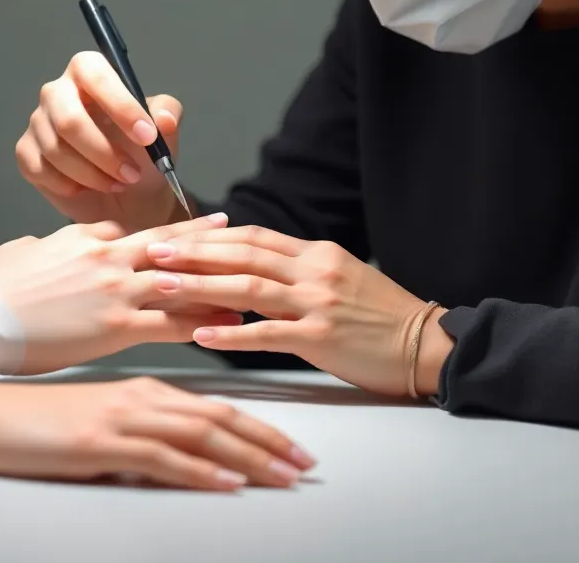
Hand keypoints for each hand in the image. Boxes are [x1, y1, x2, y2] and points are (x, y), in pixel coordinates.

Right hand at [0, 215, 241, 375]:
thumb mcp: (27, 249)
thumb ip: (58, 244)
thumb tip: (64, 243)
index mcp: (87, 237)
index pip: (139, 232)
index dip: (173, 232)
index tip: (198, 228)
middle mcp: (109, 257)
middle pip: (171, 247)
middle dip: (208, 241)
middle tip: (237, 233)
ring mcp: (116, 290)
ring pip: (181, 283)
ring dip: (218, 284)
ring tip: (249, 286)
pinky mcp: (115, 328)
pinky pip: (170, 324)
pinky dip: (201, 324)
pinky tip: (224, 327)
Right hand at [0, 377, 315, 490]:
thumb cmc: (40, 415)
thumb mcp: (101, 413)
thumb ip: (142, 421)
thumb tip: (179, 451)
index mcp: (146, 387)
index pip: (216, 406)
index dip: (260, 427)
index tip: (292, 447)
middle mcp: (143, 396)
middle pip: (220, 419)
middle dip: (269, 443)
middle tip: (306, 464)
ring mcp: (122, 418)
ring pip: (200, 436)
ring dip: (248, 458)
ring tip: (284, 476)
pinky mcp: (100, 442)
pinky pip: (161, 459)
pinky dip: (199, 473)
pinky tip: (226, 485)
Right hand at [17, 52, 185, 231]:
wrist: (128, 196)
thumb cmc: (142, 153)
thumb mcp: (164, 132)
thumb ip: (168, 115)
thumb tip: (164, 119)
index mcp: (89, 73)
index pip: (95, 75)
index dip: (121, 105)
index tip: (148, 137)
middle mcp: (57, 91)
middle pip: (69, 119)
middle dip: (104, 153)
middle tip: (132, 174)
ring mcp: (38, 122)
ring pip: (56, 150)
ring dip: (94, 174)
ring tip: (119, 183)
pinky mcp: (26, 153)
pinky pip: (41, 170)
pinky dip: (71, 185)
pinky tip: (90, 188)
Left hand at [147, 226, 452, 396]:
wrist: (425, 343)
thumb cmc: (379, 314)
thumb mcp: (339, 276)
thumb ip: (297, 269)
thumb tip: (251, 266)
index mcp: (315, 252)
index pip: (251, 235)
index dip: (209, 236)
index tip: (175, 236)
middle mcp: (313, 269)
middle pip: (243, 252)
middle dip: (194, 252)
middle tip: (153, 251)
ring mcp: (317, 302)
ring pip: (248, 285)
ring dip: (200, 285)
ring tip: (162, 287)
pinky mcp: (322, 338)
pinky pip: (267, 334)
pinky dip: (232, 332)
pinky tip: (201, 334)